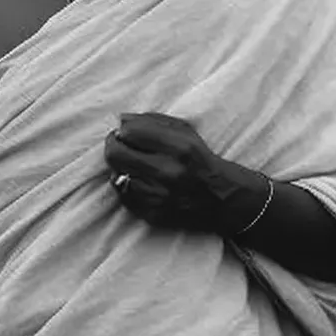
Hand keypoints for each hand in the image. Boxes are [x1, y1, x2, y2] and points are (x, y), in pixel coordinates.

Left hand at [103, 112, 239, 233]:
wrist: (223, 200)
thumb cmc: (202, 161)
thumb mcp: (187, 133)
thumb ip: (154, 122)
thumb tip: (122, 120)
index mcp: (181, 148)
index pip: (131, 132)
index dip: (123, 130)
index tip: (124, 131)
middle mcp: (169, 173)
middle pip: (116, 154)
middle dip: (112, 145)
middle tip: (118, 144)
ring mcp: (160, 197)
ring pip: (117, 175)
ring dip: (120, 167)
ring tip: (132, 163)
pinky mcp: (154, 214)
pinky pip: (123, 195)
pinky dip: (126, 185)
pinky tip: (138, 180)